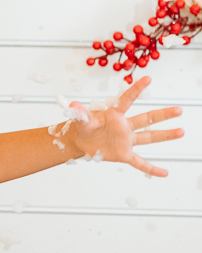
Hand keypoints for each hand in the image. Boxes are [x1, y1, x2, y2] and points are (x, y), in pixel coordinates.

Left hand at [65, 76, 183, 176]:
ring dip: (165, 135)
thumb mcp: (81, 120)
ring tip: (181, 131)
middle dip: (163, 115)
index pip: (127, 100)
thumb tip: (72, 105)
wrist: (81, 142)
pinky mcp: (124, 154)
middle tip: (178, 109)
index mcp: (114, 115)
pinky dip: (151, 169)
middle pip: (147, 118)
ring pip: (149, 137)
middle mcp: (125, 126)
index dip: (136, 89)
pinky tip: (164, 173)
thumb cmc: (83, 127)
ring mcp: (126, 140)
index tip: (148, 78)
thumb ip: (80, 114)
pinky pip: (140, 163)